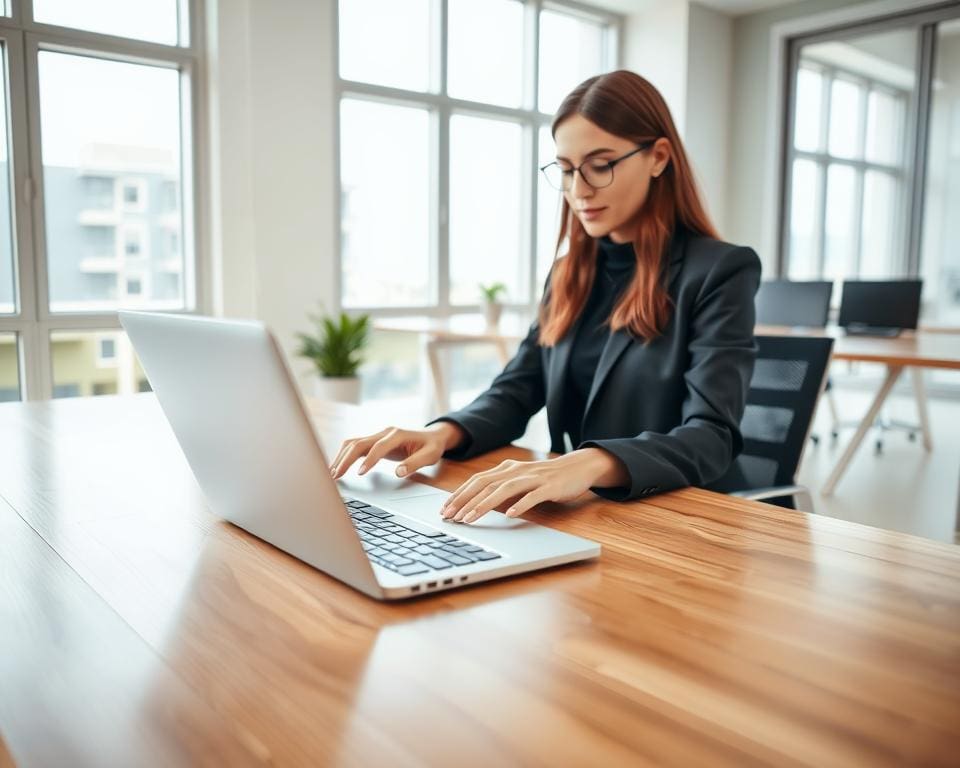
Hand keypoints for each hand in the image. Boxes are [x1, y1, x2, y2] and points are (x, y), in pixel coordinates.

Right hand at [329, 422, 465, 479]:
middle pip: (359, 443)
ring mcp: (378, 435)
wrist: (432, 436)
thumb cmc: (432, 446)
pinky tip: (338, 467)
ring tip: (331, 473)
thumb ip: (415, 463)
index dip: (368, 460)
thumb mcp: (430, 456)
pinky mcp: (374, 441)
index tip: (359, 473)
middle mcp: (384, 432)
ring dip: (341, 457)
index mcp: (397, 434)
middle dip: (345, 459)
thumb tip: (398, 472)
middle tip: (335, 476)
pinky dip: (345, 456)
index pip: (378, 447)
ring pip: (353, 443)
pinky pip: (356, 447)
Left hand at [440, 448, 627, 523]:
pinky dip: (520, 504)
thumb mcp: (520, 479)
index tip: (445, 509)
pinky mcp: (549, 486)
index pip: (477, 480)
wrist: (577, 467)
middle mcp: (516, 470)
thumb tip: (476, 503)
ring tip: (470, 518)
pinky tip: (510, 515)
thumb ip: (501, 487)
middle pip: (485, 484)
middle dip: (465, 500)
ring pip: (504, 489)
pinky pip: (532, 496)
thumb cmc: (545, 477)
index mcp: (507, 468)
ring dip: (484, 504)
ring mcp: (533, 478)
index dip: (459, 494)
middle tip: (450, 517)